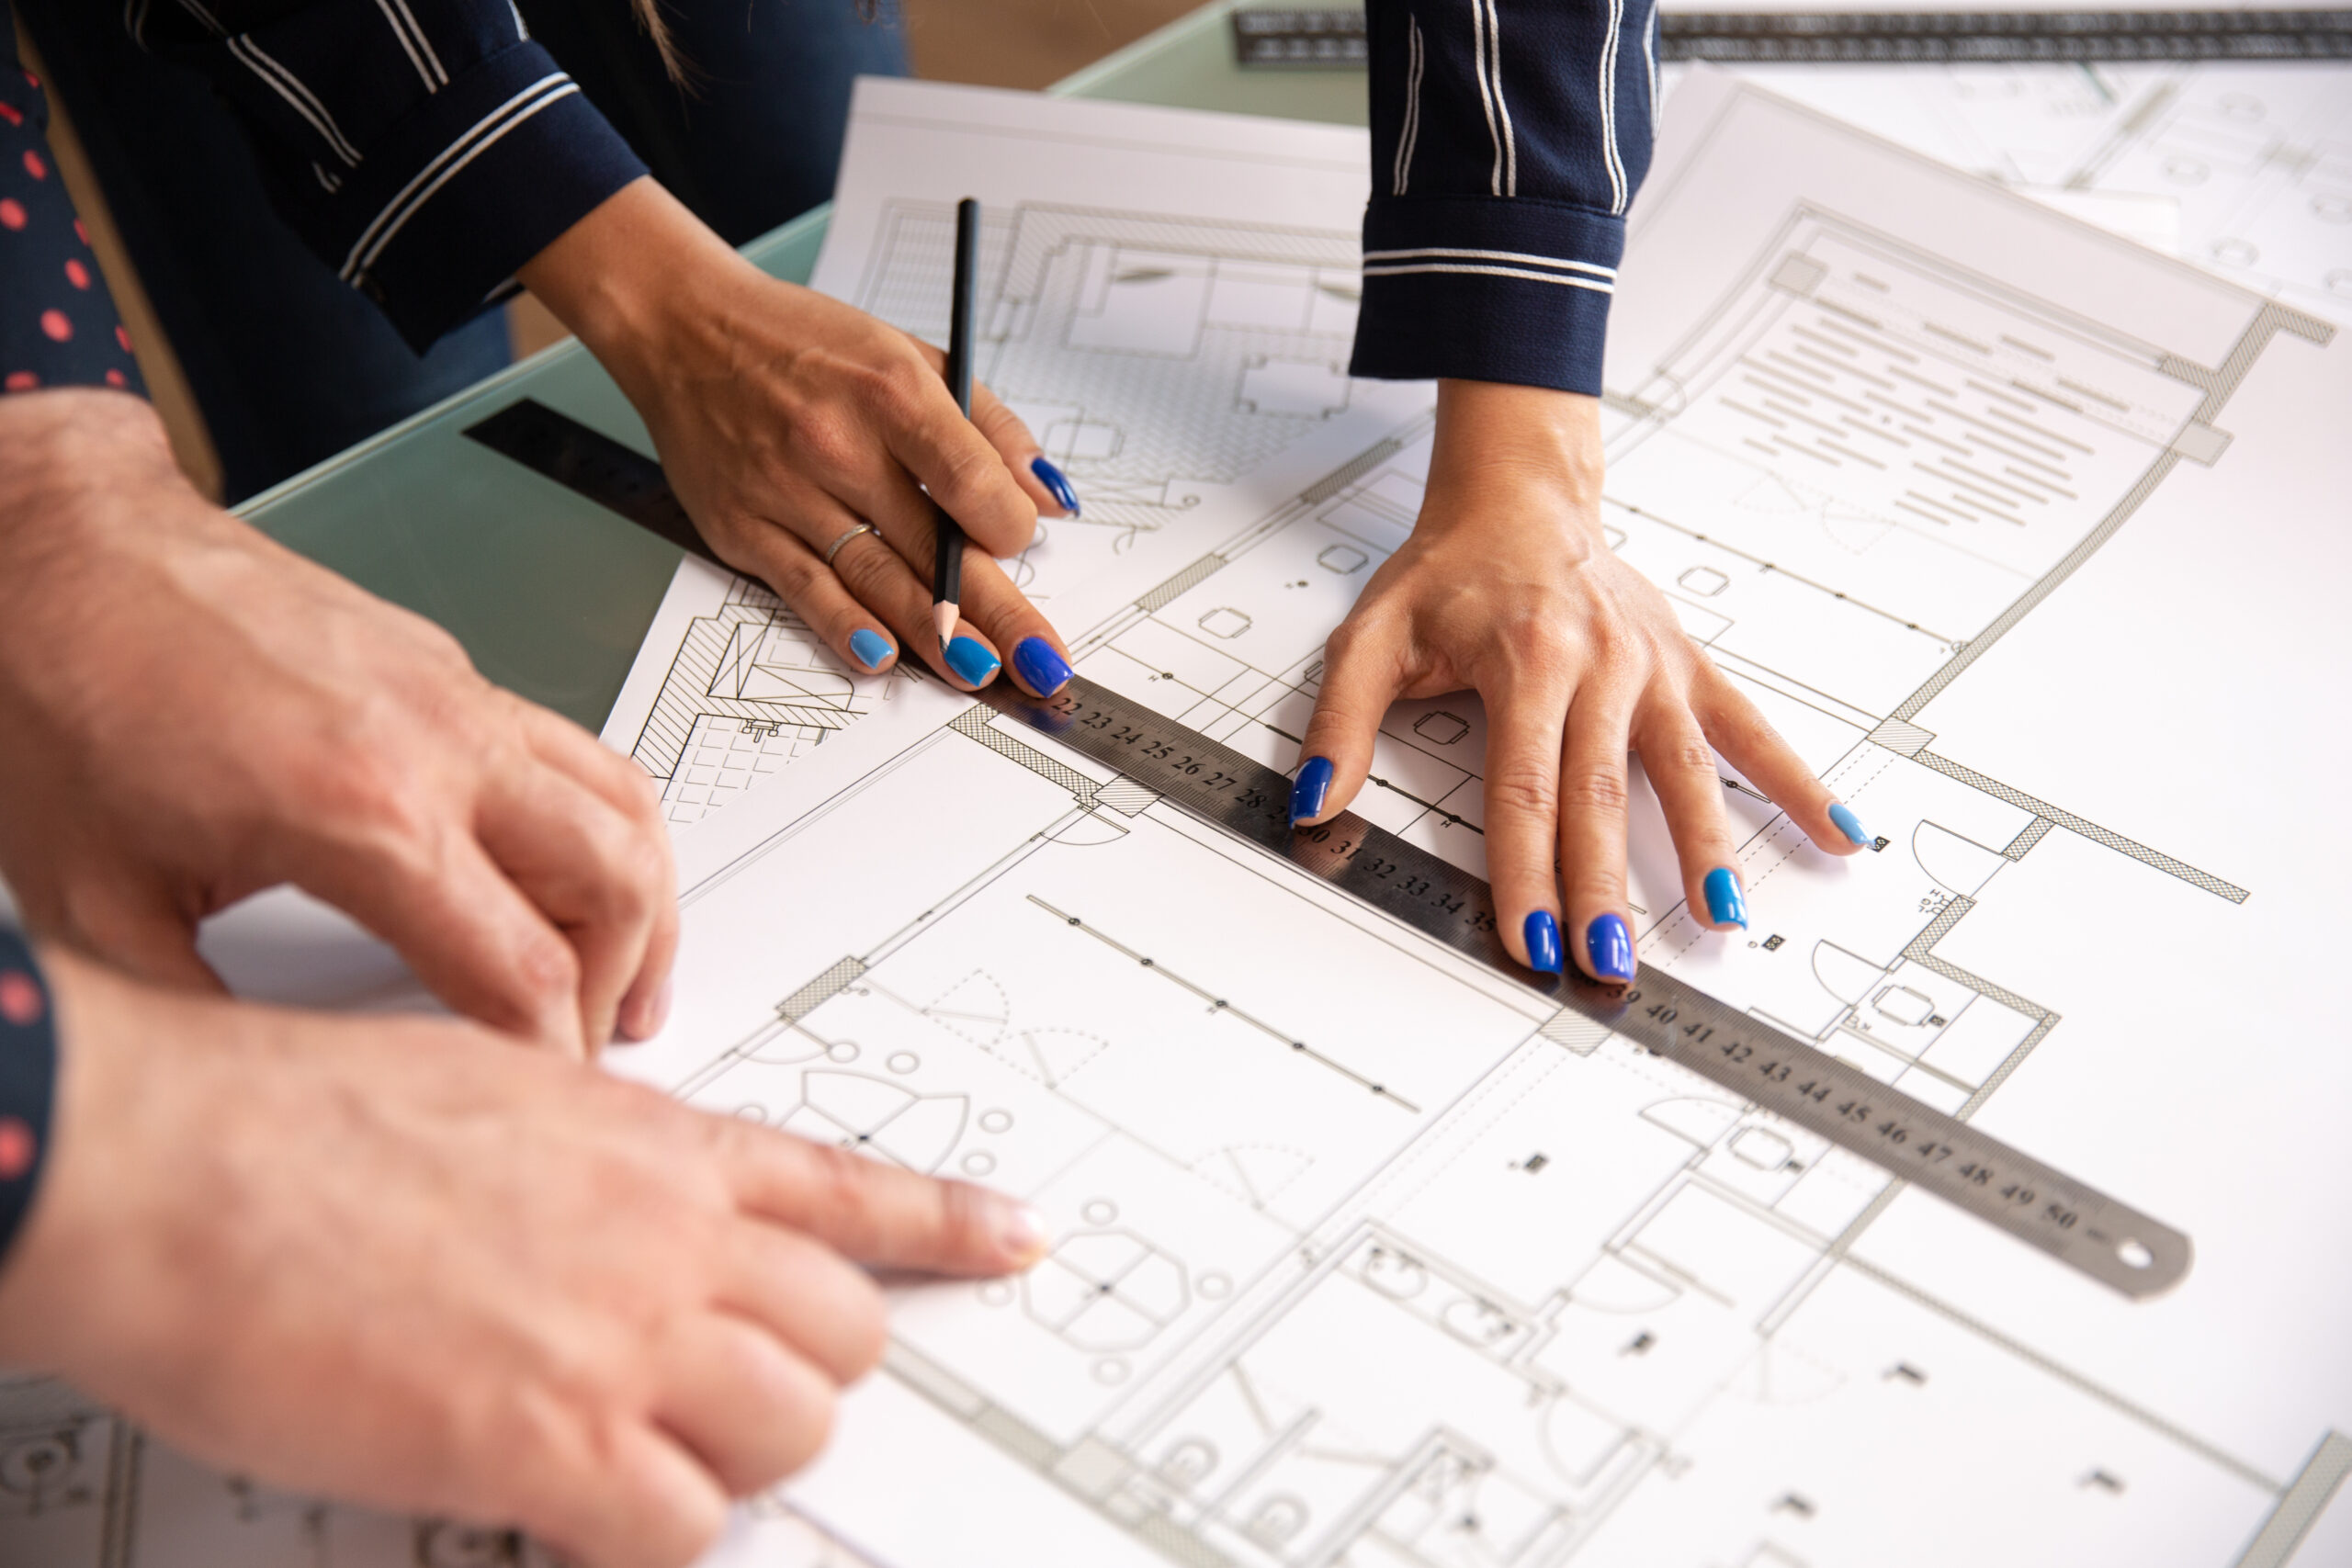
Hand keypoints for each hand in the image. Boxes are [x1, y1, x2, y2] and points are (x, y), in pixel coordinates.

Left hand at [0, 390, 675, 1053]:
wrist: (51, 550)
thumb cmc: (58, 693)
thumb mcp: (100, 905)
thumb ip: (207, 1016)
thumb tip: (271, 1088)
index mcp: (364, 813)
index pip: (521, 969)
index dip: (546, 1057)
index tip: (538, 1092)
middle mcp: (437, 743)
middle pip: (618, 880)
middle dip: (622, 982)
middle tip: (589, 1042)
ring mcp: (453, 692)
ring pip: (625, 800)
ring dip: (643, 897)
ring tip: (625, 966)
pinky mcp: (446, 664)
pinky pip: (576, 749)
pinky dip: (602, 823)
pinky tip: (564, 865)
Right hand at [0, 947, 1048, 1567]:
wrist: (174, 1166)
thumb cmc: (290, 1122)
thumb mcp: (490, 1095)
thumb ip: (586, 1161)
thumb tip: (619, 1214)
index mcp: (654, 1143)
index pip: (852, 1186)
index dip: (950, 1225)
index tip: (1018, 1239)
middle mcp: (666, 1235)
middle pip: (844, 1333)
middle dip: (801, 1375)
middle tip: (721, 1394)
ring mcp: (620, 1337)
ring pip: (790, 1429)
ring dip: (732, 1458)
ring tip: (638, 1453)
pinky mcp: (546, 1442)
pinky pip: (679, 1528)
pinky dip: (646, 1539)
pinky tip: (578, 1511)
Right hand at [521, 180, 1081, 699]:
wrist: (682, 328)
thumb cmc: (803, 342)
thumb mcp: (910, 353)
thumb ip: (988, 427)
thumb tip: (1047, 499)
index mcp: (890, 392)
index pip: (969, 479)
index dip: (1007, 526)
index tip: (1022, 546)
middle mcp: (837, 444)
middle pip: (933, 547)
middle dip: (997, 613)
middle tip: (1040, 663)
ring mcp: (785, 491)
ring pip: (875, 577)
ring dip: (933, 635)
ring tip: (979, 670)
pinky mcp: (742, 526)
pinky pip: (804, 589)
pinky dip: (845, 627)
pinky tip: (882, 657)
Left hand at [1289, 381, 1870, 983]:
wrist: (1520, 497)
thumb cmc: (1449, 572)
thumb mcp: (1372, 634)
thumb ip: (1340, 722)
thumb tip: (1312, 803)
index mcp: (1524, 661)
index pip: (1522, 791)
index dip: (1525, 873)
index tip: (1529, 940)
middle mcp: (1598, 665)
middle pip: (1600, 798)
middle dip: (1603, 891)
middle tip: (1608, 965)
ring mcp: (1652, 668)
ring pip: (1683, 772)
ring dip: (1705, 851)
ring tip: (1720, 920)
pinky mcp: (1688, 666)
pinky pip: (1751, 727)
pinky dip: (1798, 780)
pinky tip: (1838, 832)